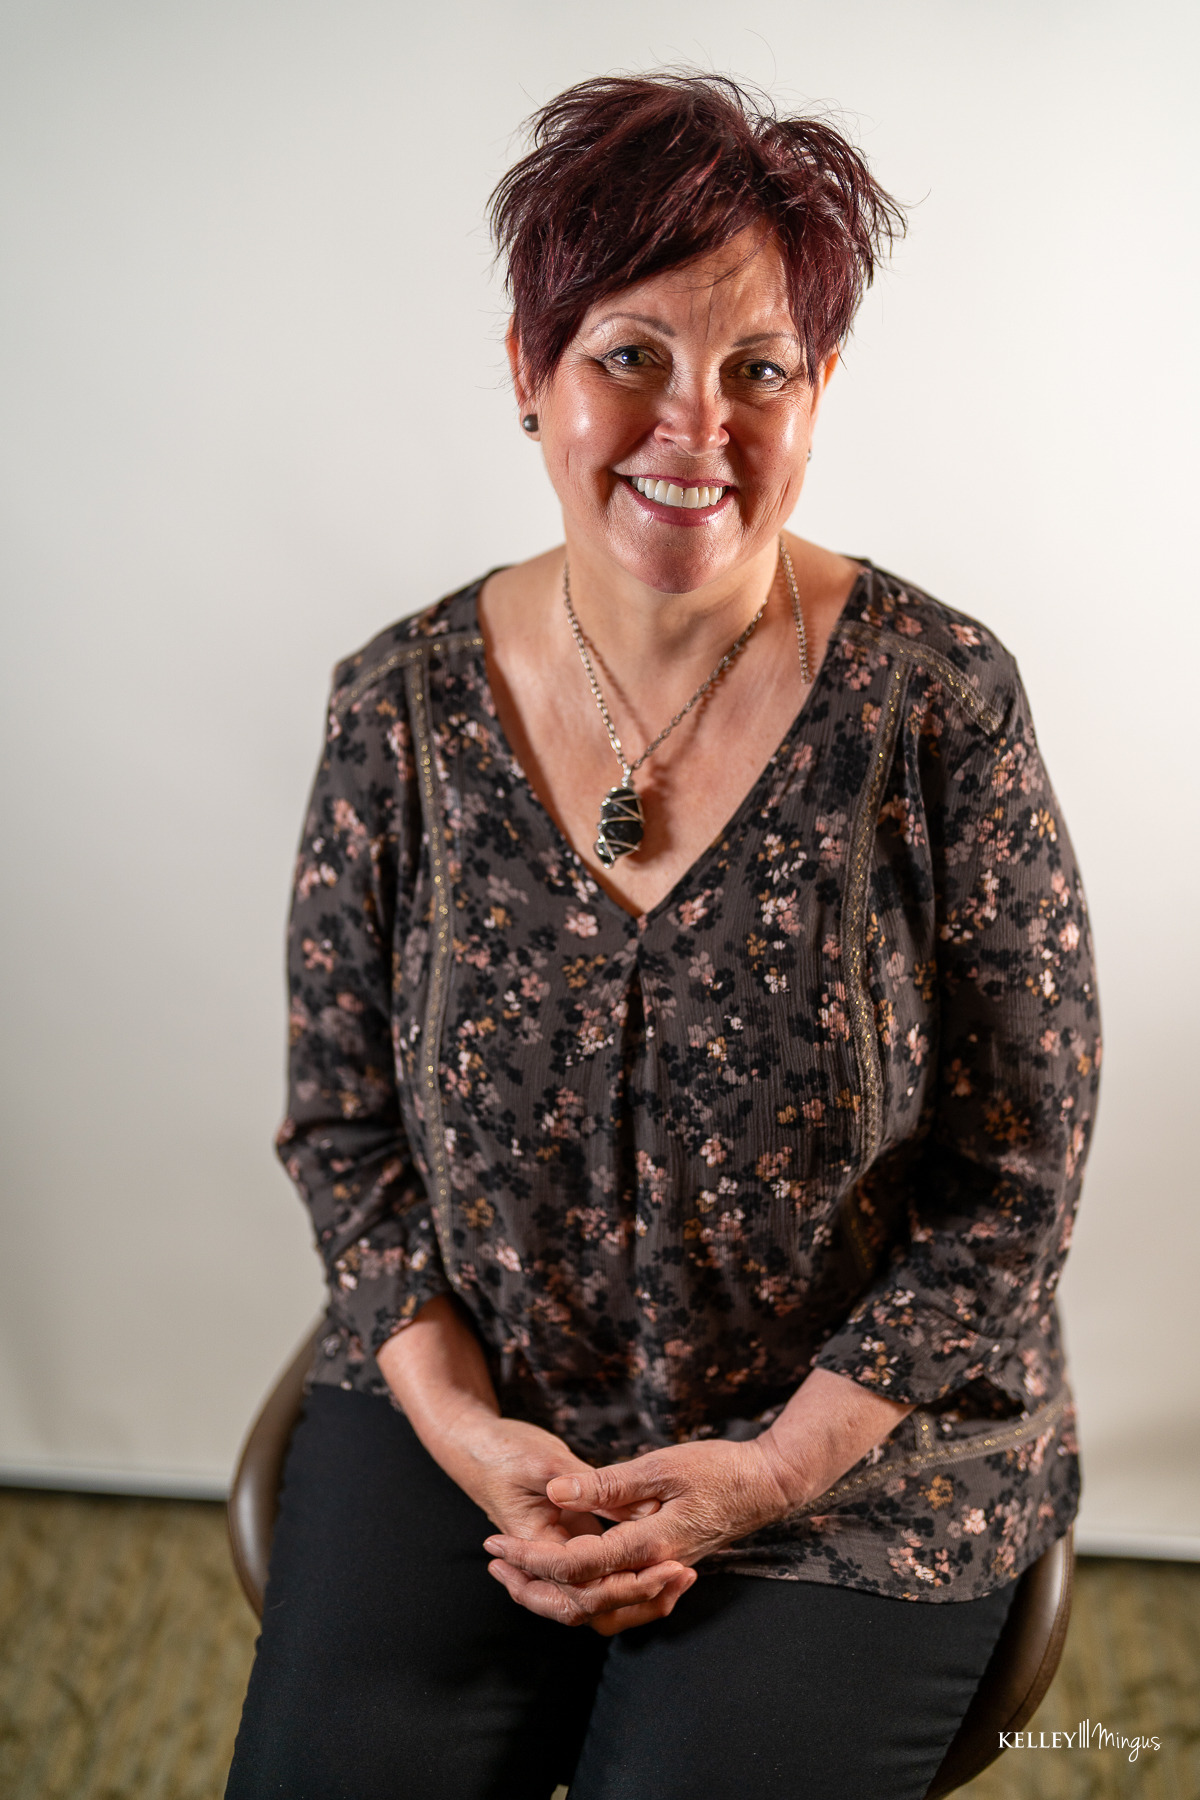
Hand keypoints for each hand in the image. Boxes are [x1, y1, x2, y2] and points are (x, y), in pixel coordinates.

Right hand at [374, 1301, 692, 1635]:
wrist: (475, 1443)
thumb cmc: (502, 1449)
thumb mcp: (542, 1460)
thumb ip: (582, 1484)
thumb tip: (626, 1505)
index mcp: (537, 1544)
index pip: (581, 1587)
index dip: (625, 1586)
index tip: (667, 1571)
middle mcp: (547, 1558)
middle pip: (590, 1604)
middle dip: (637, 1599)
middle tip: (681, 1576)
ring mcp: (558, 1550)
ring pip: (595, 1596)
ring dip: (634, 1596)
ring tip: (678, 1578)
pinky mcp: (569, 1537)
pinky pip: (598, 1572)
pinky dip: (627, 1576)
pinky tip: (659, 1565)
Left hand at [484, 1436, 796, 1631]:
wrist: (766, 1485)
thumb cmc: (717, 1468)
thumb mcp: (660, 1465)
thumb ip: (607, 1484)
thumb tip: (555, 1491)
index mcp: (648, 1546)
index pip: (575, 1566)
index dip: (529, 1556)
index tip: (494, 1541)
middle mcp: (653, 1572)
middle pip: (580, 1600)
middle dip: (531, 1584)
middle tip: (494, 1561)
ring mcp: (661, 1576)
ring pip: (600, 1610)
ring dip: (556, 1596)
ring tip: (518, 1574)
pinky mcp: (664, 1572)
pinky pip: (620, 1602)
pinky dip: (589, 1597)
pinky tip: (567, 1577)